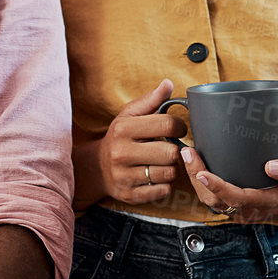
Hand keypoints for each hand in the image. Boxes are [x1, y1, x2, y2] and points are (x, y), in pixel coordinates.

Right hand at [92, 79, 186, 205]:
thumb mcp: (129, 115)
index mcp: (124, 129)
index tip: (177, 129)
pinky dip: (165, 184)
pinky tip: (156, 176)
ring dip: (171, 168)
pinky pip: (163, 190)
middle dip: (175, 150)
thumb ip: (151, 100)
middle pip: (171, 152)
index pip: (167, 124)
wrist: (98, 167)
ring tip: (162, 162)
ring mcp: (125, 175)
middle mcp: (121, 153)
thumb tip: (168, 83)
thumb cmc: (121, 137)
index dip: (179, 126)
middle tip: (170, 148)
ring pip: (169, 173)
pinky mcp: (130, 194)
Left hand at [183, 148, 277, 222]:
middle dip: (197, 177)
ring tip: (189, 154)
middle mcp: (251, 210)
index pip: (236, 198)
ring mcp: (244, 210)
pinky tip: (198, 163)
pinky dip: (203, 182)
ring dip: (196, 180)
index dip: (216, 186)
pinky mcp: (240, 204)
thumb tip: (271, 166)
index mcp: (267, 202)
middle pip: (215, 201)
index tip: (202, 171)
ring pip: (212, 201)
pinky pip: (216, 198)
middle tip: (188, 151)